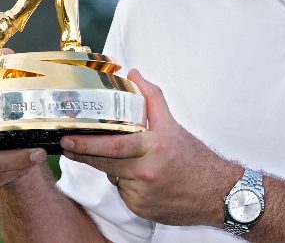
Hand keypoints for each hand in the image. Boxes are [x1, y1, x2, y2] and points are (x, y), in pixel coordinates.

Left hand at [59, 70, 241, 225]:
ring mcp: (142, 194)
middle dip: (84, 154)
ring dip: (113, 168)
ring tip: (128, 161)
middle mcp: (146, 172)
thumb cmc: (194, 158)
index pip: (114, 145)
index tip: (68, 139)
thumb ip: (151, 98)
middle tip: (68, 146)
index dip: (87, 143)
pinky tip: (142, 179)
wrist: (216, 193)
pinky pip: (123, 193)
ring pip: (114, 177)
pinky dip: (126, 184)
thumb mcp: (173, 125)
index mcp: (154, 147)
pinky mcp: (140, 209)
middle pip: (105, 163)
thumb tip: (134, 75)